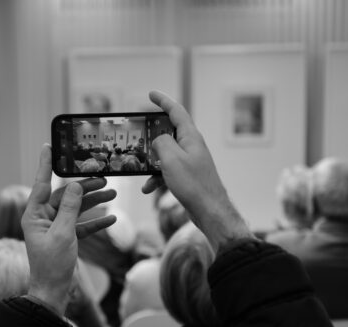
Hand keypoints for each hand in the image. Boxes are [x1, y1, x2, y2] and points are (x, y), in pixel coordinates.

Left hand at [22, 144, 116, 315]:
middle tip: (104, 177)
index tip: (49, 146)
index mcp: (34, 215)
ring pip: (76, 208)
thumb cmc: (52, 264)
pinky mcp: (66, 238)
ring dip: (94, 202)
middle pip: (65, 195)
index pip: (41, 183)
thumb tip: (76, 186)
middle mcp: (42, 218)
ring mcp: (55, 228)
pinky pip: (82, 225)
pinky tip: (111, 218)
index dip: (45, 164)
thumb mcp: (63, 233)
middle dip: (85, 186)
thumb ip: (70, 208)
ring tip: (113, 194)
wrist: (54, 291)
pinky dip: (95, 222)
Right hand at [142, 90, 252, 251]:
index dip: (163, 100)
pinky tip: (148, 188)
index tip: (151, 94)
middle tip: (138, 133)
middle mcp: (191, 146)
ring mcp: (190, 161)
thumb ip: (161, 142)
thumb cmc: (193, 184)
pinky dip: (156, 177)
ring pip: (165, 154)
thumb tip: (158, 141)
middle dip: (152, 134)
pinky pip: (167, 171)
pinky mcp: (187, 176)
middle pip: (169, 132)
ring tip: (139, 169)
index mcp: (190, 137)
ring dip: (151, 162)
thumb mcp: (171, 158)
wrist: (209, 210)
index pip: (176, 111)